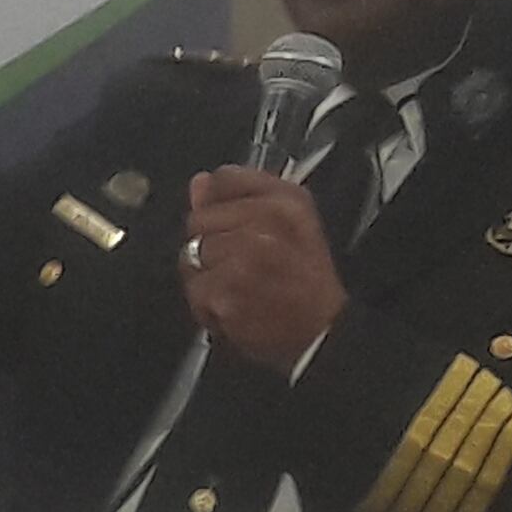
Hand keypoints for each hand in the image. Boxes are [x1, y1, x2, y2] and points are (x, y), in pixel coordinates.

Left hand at [182, 168, 347, 369]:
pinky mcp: (224, 290)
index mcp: (285, 200)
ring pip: (190, 254)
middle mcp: (266, 221)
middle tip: (242, 266)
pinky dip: (206, 304)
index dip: (220, 204)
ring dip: (206, 275)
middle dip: (210, 244)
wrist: (322, 333)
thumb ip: (241, 198)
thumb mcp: (292, 226)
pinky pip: (194, 289)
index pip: (224, 178)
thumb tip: (200, 182)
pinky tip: (235, 306)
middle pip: (198, 218)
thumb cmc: (306, 281)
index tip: (236, 225)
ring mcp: (243, 255)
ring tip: (240, 287)